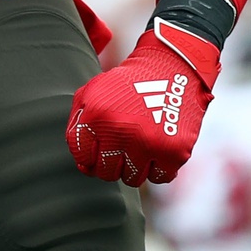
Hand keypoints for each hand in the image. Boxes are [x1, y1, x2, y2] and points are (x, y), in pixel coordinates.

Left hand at [68, 19, 220, 186]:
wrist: (170, 71)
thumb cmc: (126, 87)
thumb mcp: (92, 94)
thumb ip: (77, 126)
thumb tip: (83, 166)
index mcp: (96, 116)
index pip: (82, 157)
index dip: (88, 158)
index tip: (98, 149)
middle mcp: (120, 131)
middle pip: (105, 172)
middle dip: (110, 163)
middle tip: (120, 147)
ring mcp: (148, 143)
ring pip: (131, 179)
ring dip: (133, 166)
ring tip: (138, 144)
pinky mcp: (174, 151)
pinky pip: (159, 178)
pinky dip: (158, 168)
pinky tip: (157, 147)